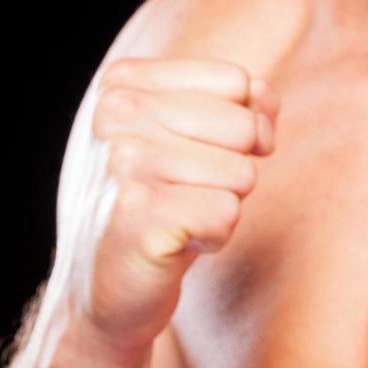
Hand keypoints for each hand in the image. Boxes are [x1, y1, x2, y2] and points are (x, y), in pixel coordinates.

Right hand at [53, 56, 278, 357]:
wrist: (104, 286)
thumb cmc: (157, 203)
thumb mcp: (187, 136)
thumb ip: (236, 102)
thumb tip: (264, 98)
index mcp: (122, 82)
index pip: (236, 81)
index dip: (242, 127)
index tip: (201, 156)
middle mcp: (115, 113)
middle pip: (244, 127)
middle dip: (233, 171)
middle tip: (184, 196)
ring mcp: (123, 162)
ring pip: (242, 174)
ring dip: (222, 207)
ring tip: (175, 218)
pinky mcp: (139, 215)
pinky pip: (228, 214)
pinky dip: (213, 237)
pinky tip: (173, 244)